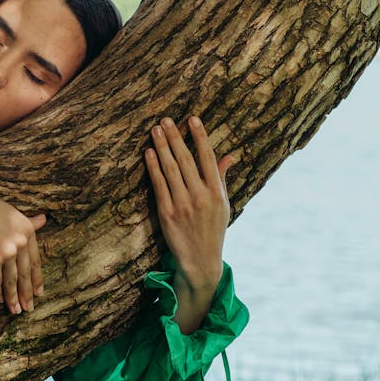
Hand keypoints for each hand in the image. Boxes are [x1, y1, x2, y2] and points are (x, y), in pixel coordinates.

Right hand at [0, 173, 44, 314]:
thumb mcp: (10, 212)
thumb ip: (28, 222)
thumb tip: (44, 220)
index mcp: (28, 230)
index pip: (35, 261)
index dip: (36, 279)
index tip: (38, 293)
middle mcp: (20, 243)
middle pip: (25, 275)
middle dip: (27, 294)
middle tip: (29, 309)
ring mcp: (6, 253)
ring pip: (11, 282)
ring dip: (13, 299)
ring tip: (16, 311)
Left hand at [145, 116, 232, 332]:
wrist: (200, 261)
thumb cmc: (213, 229)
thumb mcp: (224, 205)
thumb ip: (222, 179)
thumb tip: (230, 156)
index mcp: (217, 193)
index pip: (208, 158)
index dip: (200, 137)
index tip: (193, 119)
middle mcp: (200, 197)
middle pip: (186, 160)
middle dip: (176, 137)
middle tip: (166, 119)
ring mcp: (183, 205)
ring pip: (171, 170)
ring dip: (162, 147)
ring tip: (155, 130)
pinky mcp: (167, 213)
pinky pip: (159, 185)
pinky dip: (153, 167)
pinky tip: (149, 153)